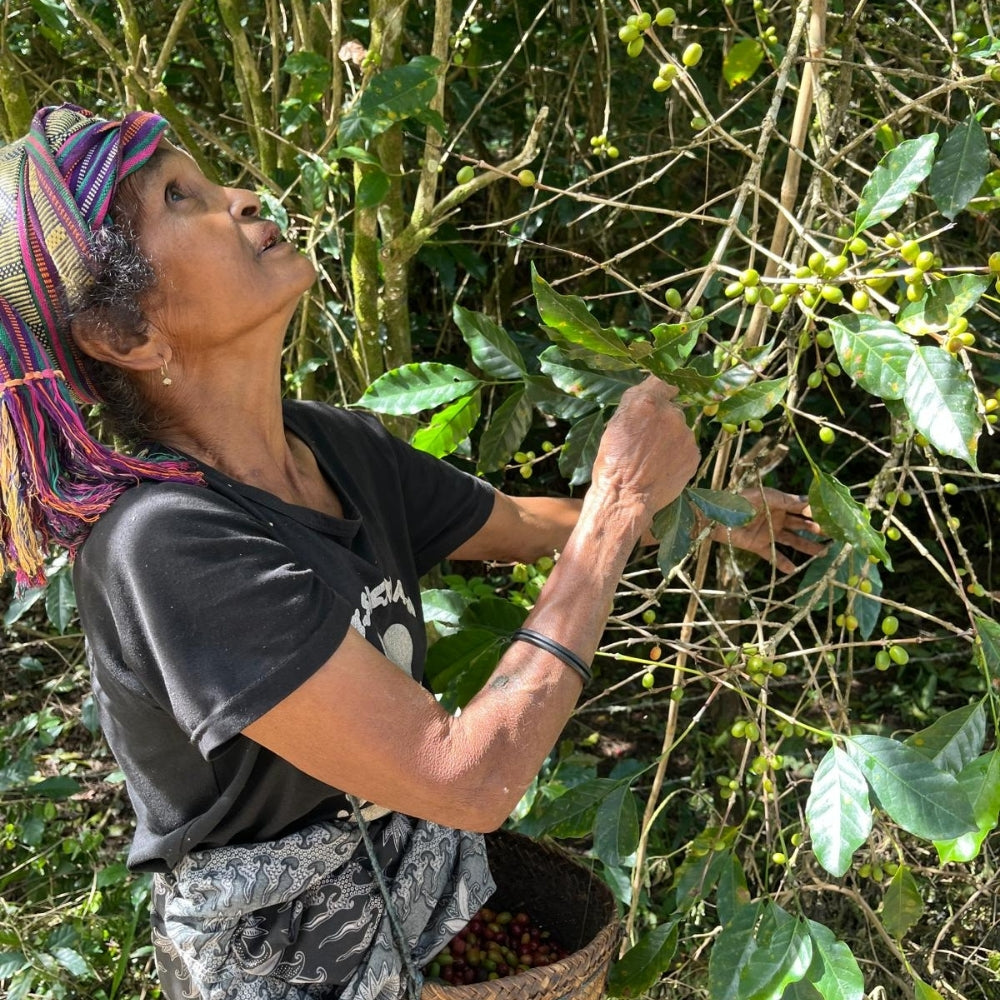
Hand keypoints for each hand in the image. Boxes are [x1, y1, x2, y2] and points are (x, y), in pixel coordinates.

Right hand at [588, 378, 699, 529]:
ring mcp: (685, 435)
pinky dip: (677, 454)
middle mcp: (671, 414)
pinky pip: (687, 447)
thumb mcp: (614, 425)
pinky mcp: (694, 454)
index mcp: (646, 403)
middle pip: (672, 409)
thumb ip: (634, 403)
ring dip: (670, 438)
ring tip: (653, 458)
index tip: (662, 394)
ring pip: (680, 429)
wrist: (626, 498)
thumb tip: (649, 388)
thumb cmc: (612, 462)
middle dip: (662, 420)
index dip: (662, 389)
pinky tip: (662, 466)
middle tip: (646, 440)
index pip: (662, 381)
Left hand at [712, 487, 825, 572]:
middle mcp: (776, 518)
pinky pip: (774, 555)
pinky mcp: (759, 546)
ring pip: (792, 541)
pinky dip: (783, 563)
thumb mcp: (764, 496)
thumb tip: (808, 502)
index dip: (815, 512)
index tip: (832, 517)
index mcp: (778, 503)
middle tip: (832, 536)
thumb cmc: (739, 500)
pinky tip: (793, 570)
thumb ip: (786, 500)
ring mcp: (768, 532)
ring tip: (822, 553)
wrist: (716, 516)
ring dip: (807, 546)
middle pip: (801, 525)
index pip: (801, 508)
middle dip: (816, 530)